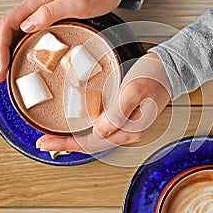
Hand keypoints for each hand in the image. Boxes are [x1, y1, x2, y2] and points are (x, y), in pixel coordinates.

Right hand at [0, 0, 129, 82]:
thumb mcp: (76, 3)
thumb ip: (50, 12)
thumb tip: (26, 26)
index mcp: (37, 0)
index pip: (8, 23)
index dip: (1, 47)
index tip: (1, 66)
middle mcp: (36, 5)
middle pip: (9, 30)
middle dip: (2, 54)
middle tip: (1, 76)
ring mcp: (43, 12)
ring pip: (18, 32)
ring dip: (10, 52)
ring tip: (9, 71)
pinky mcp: (52, 18)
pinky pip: (31, 33)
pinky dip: (23, 47)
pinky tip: (25, 58)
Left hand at [36, 53, 171, 153]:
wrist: (169, 68)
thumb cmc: (154, 76)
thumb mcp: (134, 90)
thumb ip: (118, 113)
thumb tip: (99, 131)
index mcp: (130, 130)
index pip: (92, 143)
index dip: (66, 143)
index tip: (45, 142)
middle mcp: (127, 132)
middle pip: (91, 144)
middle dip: (65, 144)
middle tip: (43, 141)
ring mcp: (126, 126)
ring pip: (94, 138)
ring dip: (73, 138)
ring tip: (55, 137)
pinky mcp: (124, 117)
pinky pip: (100, 128)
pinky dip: (84, 129)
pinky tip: (75, 126)